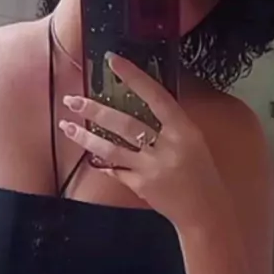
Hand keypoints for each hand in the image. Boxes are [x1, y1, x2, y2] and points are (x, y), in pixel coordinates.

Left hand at [60, 53, 224, 229]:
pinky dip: (103, 163)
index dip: (133, 77)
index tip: (112, 61)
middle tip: (72, 100)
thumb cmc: (201, 173)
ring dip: (86, 138)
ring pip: (112, 149)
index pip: (156, 96)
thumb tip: (143, 103)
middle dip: (95, 111)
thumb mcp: (193, 141)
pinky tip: (90, 156)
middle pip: (125, 124)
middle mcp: (167, 148)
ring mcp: (151, 169)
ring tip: (67, 126)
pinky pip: (116, 171)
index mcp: (184, 130)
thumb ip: (170, 124)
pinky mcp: (140, 187)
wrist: (206, 211)